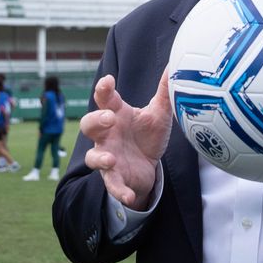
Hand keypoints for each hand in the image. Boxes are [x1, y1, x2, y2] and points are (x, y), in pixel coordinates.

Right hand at [81, 72, 172, 210]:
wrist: (149, 165)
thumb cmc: (147, 135)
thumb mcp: (158, 113)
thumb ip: (164, 91)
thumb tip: (174, 66)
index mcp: (116, 114)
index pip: (105, 99)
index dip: (104, 89)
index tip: (108, 80)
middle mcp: (107, 135)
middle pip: (89, 124)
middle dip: (96, 120)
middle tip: (109, 118)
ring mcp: (108, 156)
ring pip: (93, 156)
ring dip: (99, 158)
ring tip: (111, 158)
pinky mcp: (115, 178)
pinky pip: (112, 185)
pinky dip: (118, 191)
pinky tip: (128, 196)